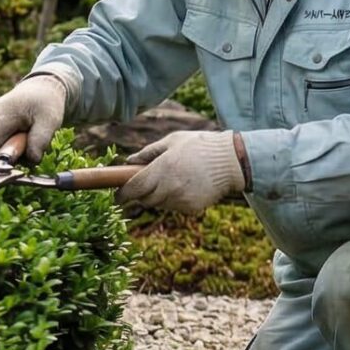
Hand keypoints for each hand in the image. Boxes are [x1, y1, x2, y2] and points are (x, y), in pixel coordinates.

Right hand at [0, 74, 68, 160]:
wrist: (42, 89)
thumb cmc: (46, 104)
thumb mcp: (50, 121)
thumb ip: (40, 141)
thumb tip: (31, 160)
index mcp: (2, 114)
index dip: (8, 157)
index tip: (26, 158)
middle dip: (11, 153)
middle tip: (30, 147)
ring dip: (10, 148)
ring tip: (27, 137)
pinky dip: (8, 142)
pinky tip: (20, 134)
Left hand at [115, 131, 246, 215]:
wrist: (232, 161)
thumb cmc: (201, 146)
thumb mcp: (173, 141)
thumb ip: (148, 152)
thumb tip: (128, 161)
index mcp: (162, 168)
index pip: (133, 188)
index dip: (122, 194)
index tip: (117, 196)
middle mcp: (169, 187)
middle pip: (144, 199)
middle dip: (141, 193)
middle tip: (147, 183)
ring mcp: (181, 199)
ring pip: (159, 204)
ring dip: (159, 196)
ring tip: (172, 179)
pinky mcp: (191, 208)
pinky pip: (174, 207)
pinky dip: (174, 199)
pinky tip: (186, 186)